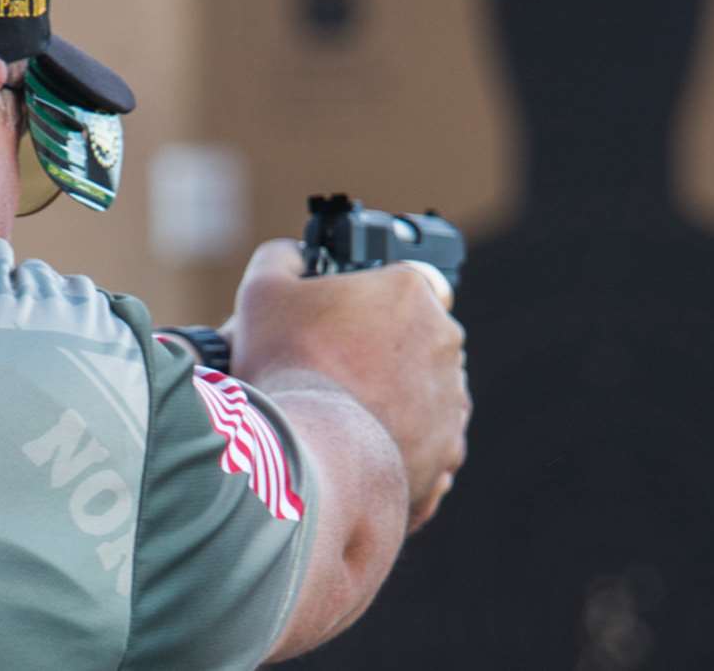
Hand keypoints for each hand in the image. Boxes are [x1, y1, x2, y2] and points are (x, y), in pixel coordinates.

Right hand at [222, 240, 469, 531]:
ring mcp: (451, 398)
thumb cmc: (287, 368)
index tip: (352, 317)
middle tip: (336, 368)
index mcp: (409, 292)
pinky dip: (402, 445)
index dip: (380, 297)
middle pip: (420, 336)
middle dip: (386, 350)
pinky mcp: (446, 450)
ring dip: (397, 397)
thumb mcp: (262, 293)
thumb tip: (292, 256)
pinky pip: (429, 442)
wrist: (309, 456)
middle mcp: (444, 340)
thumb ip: (280, 259)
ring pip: (427, 390)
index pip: (410, 280)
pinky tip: (362, 450)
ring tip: (343, 414)